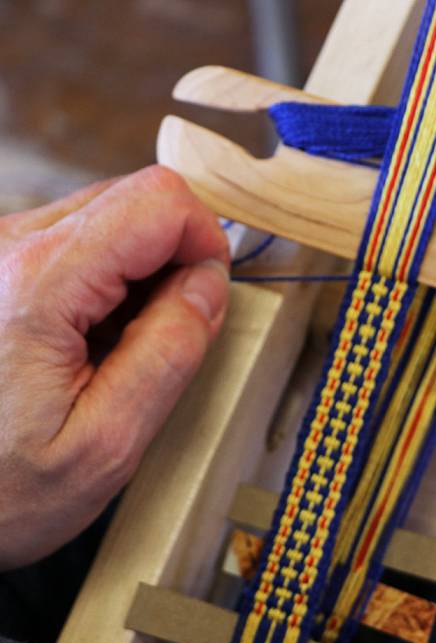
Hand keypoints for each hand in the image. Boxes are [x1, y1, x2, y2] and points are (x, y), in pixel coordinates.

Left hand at [0, 165, 229, 568]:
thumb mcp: (108, 441)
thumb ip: (170, 352)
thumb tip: (209, 284)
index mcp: (37, 284)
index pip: (159, 204)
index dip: (205, 241)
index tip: (208, 296)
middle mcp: (6, 246)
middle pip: (136, 200)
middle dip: (174, 261)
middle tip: (164, 333)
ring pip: (112, 217)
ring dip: (141, 275)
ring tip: (120, 345)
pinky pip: (82, 243)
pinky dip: (109, 283)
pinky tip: (92, 337)